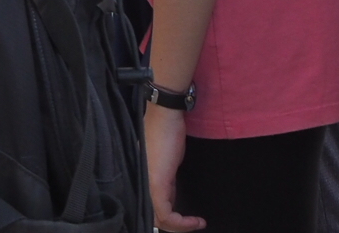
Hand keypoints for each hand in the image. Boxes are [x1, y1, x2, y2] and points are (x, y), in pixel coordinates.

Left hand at [144, 104, 206, 231]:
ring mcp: (148, 185)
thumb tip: (171, 194)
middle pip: (154, 218)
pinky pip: (165, 213)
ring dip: (180, 226)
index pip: (151, 210)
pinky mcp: (156, 183)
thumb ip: (166, 181)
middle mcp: (142, 185)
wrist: (165, 115)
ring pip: (159, 219)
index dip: (169, 221)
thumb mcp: (166, 163)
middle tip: (193, 225)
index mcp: (143, 180)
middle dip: (175, 226)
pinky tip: (196, 221)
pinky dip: (181, 222)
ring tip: (196, 224)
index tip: (189, 221)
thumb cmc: (167, 132)